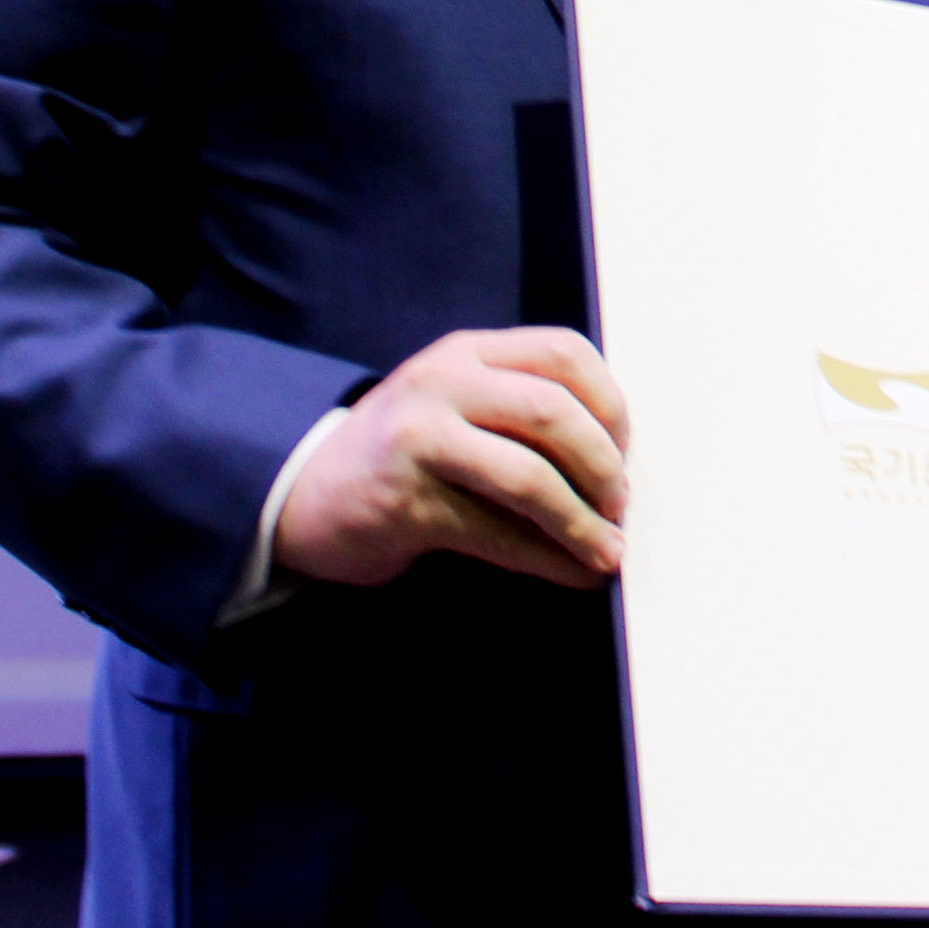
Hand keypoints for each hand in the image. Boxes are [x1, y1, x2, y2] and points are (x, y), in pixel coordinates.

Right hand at [273, 327, 630, 590]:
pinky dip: (548, 559)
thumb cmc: (405, 455)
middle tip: (620, 505)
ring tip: (608, 550)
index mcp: (467, 353)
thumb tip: (617, 463)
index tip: (624, 451)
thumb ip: (521, 410)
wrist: (304, 495)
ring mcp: (419, 440)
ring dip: (583, 522)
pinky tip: (573, 574)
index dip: (610, 404)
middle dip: (604, 466)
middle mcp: (442, 384)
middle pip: (554, 411)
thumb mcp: (458, 406)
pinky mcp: (405, 503)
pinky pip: (497, 534)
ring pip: (529, 477)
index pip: (564, 353)